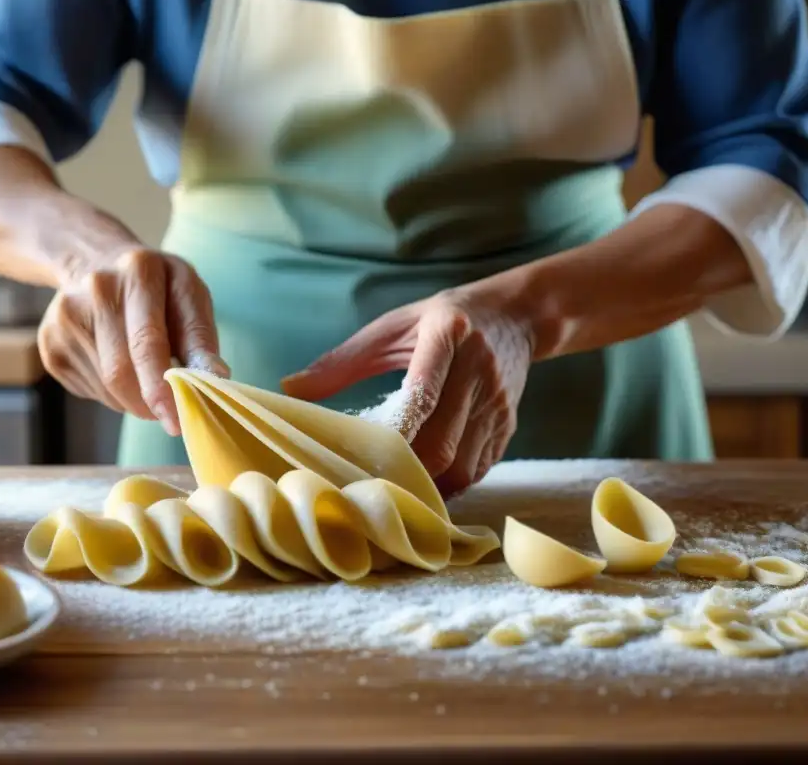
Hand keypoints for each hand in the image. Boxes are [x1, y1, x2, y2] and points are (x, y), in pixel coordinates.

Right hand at [37, 205, 227, 434]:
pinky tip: (118, 367)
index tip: (175, 420)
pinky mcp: (48, 342)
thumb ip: (201, 337)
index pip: (147, 341)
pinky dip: (112, 394)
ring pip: (105, 386)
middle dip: (149, 403)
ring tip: (145, 376)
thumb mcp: (189, 296)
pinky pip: (89, 390)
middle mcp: (96, 289)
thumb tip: (215, 379)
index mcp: (139, 271)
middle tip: (169, 414)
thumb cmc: (156, 287)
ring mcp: (65, 316)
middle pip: (120, 371)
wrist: (95, 262)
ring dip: (133, 399)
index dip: (161, 387)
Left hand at [281, 288, 532, 496]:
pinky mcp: (510, 425)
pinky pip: (479, 469)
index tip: (366, 456)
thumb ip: (343, 360)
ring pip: (462, 465)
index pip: (423, 389)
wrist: (517, 316)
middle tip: (369, 486)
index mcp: (447, 334)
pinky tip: (426, 485)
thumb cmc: (441, 319)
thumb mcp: (393, 327)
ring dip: (428, 486)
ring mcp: (498, 402)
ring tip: (395, 492)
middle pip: (442, 441)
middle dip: (405, 471)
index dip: (396, 430)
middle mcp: (478, 370)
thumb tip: (290, 389)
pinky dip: (450, 485)